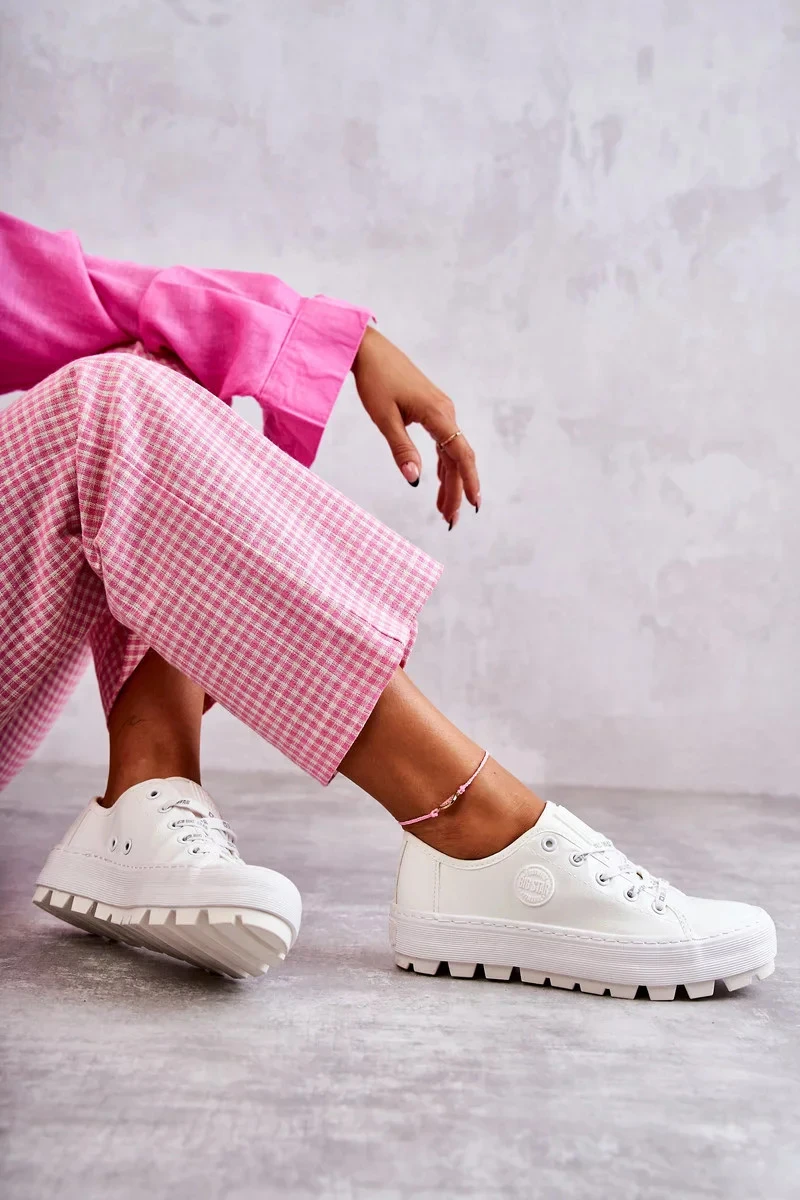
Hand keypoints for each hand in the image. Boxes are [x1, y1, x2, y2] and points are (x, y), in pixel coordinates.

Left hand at [351, 326, 480, 527]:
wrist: (368, 350)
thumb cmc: (374, 379)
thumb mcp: (384, 418)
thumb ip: (401, 449)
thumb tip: (415, 480)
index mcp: (437, 414)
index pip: (459, 454)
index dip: (469, 481)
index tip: (473, 505)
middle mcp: (445, 412)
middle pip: (457, 459)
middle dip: (456, 491)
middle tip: (450, 521)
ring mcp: (440, 411)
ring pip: (450, 453)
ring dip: (449, 481)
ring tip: (444, 510)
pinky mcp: (431, 410)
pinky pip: (443, 442)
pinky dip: (442, 465)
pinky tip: (439, 481)